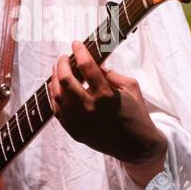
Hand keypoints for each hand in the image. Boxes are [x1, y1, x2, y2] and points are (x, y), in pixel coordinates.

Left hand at [47, 41, 166, 185]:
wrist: (135, 145)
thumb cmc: (136, 113)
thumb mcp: (130, 87)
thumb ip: (111, 73)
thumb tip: (93, 63)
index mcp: (106, 96)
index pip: (87, 66)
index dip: (79, 51)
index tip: (76, 44)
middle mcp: (90, 109)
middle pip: (66, 80)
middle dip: (62, 63)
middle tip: (64, 57)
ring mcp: (80, 122)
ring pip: (58, 95)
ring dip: (55, 78)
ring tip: (58, 70)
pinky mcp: (75, 132)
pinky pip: (57, 111)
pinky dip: (54, 96)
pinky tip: (56, 88)